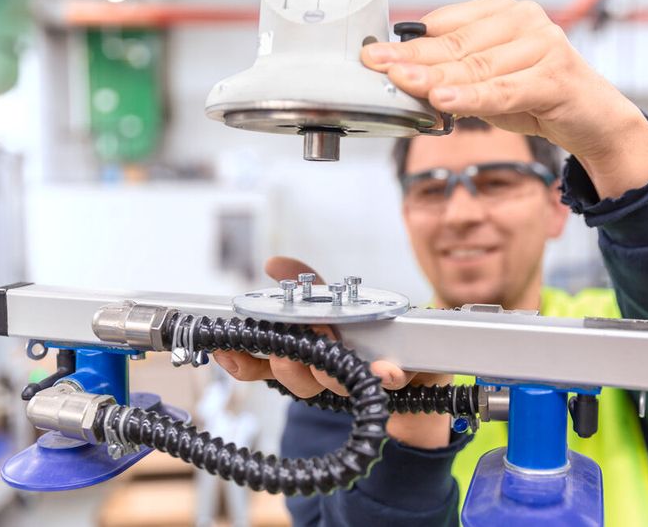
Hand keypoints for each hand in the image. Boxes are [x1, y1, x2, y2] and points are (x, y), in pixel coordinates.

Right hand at [213, 256, 452, 448]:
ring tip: (330, 345)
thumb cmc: (369, 335)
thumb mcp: (334, 303)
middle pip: (294, 377)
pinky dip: (386, 374)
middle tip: (292, 344)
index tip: (227, 350)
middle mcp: (324, 376)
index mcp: (304, 356)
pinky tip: (386, 369)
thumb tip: (273, 263)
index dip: (242, 361)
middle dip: (290, 364)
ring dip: (326, 367)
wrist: (420, 368)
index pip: (261, 364)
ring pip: (334, 384)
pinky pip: (388, 380)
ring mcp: (357, 380)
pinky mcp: (394, 381)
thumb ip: (306, 286)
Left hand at [362, 0, 647, 198]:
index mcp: (503, 13)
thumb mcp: (489, 84)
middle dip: (413, 60)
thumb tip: (407, 79)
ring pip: (478, 68)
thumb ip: (455, 77)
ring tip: (403, 84)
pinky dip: (473, 99)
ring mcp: (543, 45)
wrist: (593, 119)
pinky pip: (505, 91)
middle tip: (378, 68)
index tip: (376, 56)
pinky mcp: (555, 76)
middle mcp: (524, 21)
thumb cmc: (537, 97)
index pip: (446, 27)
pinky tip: (444, 101)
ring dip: (436, 79)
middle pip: (457, 46)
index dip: (409, 44)